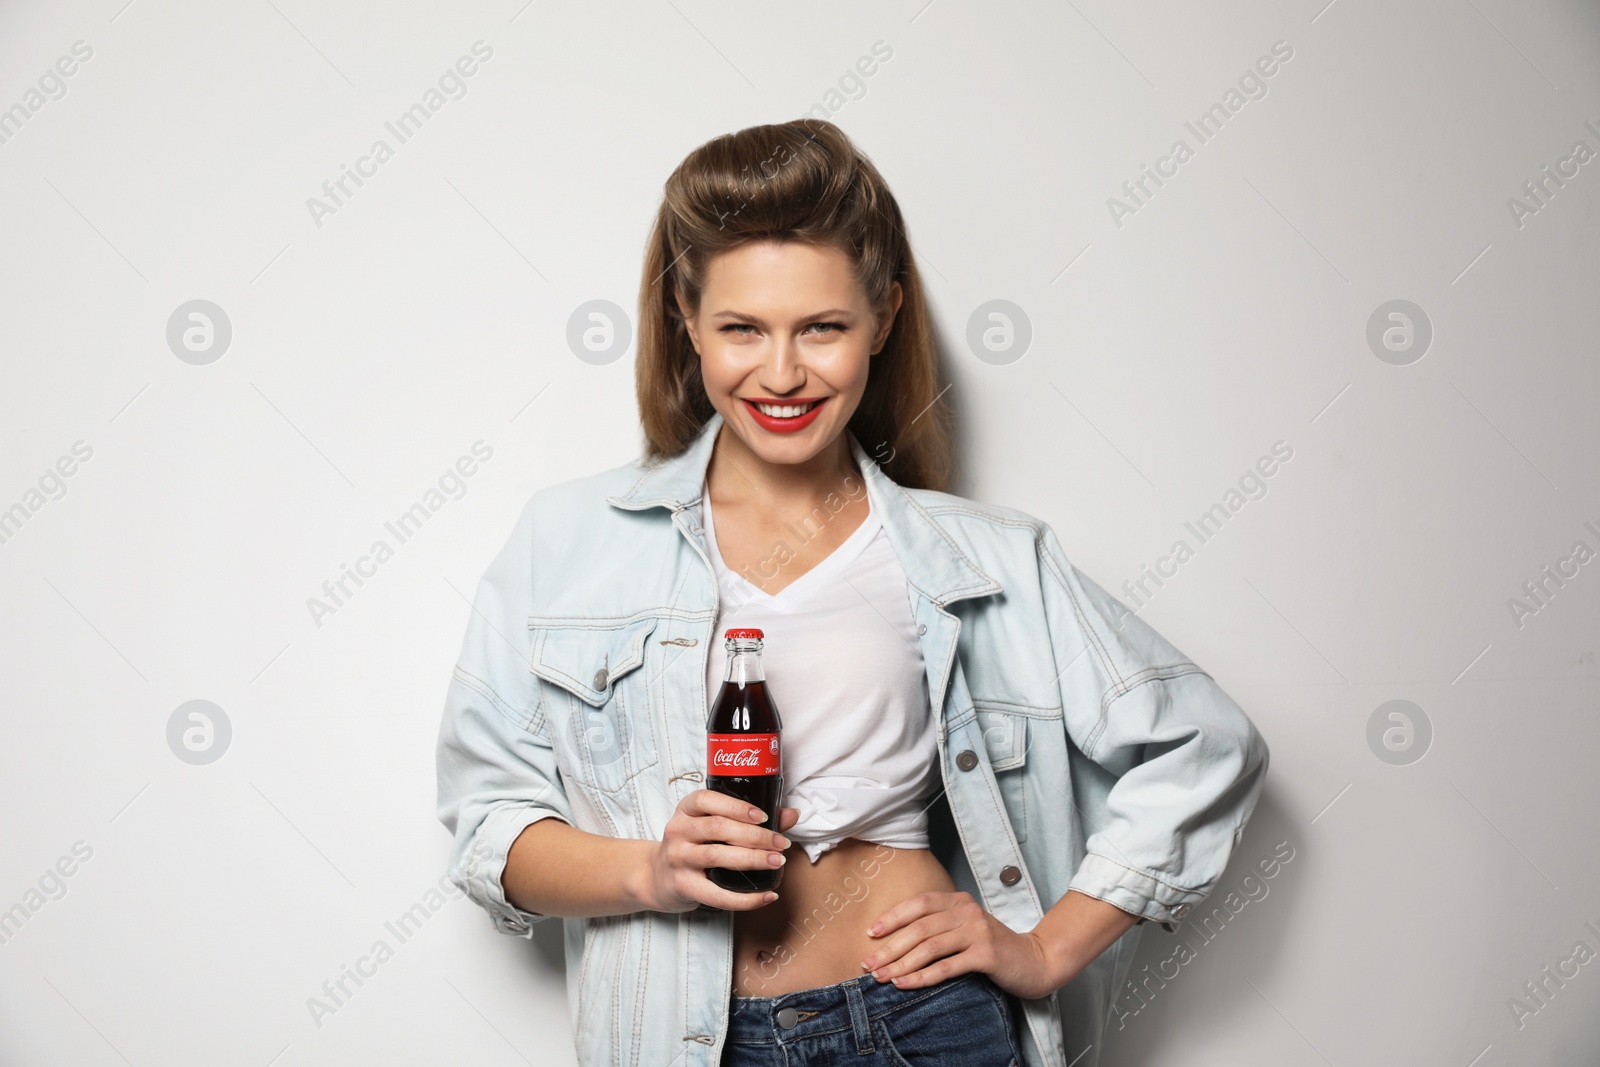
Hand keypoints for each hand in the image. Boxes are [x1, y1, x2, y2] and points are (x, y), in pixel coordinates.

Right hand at [642, 790, 799, 912]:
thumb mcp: (710, 826)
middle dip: (755, 835)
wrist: (656, 877)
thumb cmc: (692, 846)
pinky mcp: (682, 886)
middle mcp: (678, 831)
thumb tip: (791, 814)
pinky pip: (716, 895)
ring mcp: (678, 858)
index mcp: (686, 810)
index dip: (737, 807)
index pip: (707, 800)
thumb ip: (749, 819)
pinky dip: (745, 898)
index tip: (764, 816)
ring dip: (752, 859)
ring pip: (717, 856)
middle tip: (781, 843)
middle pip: (719, 828)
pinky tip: (766, 896)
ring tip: (776, 862)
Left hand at [859, 890, 1062, 1000]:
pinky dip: (922, 977)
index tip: (870, 933)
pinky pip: (946, 967)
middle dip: (890, 947)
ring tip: (881, 977)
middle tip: (868, 963)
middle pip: (919, 928)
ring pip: (929, 947)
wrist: (1035, 961)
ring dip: (901, 964)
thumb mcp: (965, 928)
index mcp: (959, 900)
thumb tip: (895, 941)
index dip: (892, 917)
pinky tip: (905, 985)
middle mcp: (967, 911)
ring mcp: (978, 931)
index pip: (919, 903)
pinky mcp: (986, 954)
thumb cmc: (992, 947)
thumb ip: (939, 927)